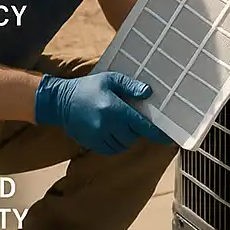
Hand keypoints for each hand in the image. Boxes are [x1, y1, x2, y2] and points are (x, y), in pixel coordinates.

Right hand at [34, 72, 174, 154]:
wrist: (61, 101)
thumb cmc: (89, 87)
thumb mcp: (110, 79)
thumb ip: (130, 86)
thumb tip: (147, 93)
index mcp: (114, 108)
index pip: (141, 125)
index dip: (156, 133)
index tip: (168, 139)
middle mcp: (107, 124)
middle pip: (133, 136)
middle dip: (135, 129)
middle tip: (128, 117)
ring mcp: (98, 136)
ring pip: (123, 145)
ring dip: (126, 137)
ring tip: (119, 123)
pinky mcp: (91, 143)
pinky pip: (111, 150)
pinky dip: (116, 144)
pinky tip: (111, 131)